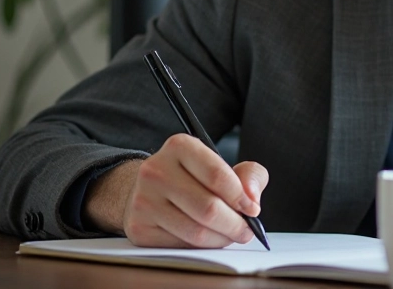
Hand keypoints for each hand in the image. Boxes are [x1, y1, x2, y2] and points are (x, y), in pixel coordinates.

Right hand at [82, 133, 268, 247]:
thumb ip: (249, 175)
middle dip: (235, 224)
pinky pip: (181, 245)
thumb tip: (252, 199)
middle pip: (208, 208)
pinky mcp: (139, 227)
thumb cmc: (194, 177)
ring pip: (196, 231)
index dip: (241, 197)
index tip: (253, 209)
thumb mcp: (224, 164)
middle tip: (246, 230)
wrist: (150, 190)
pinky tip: (208, 238)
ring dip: (222, 239)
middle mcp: (156, 170)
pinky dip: (202, 247)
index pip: (217, 175)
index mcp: (180, 146)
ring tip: (231, 235)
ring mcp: (143, 200)